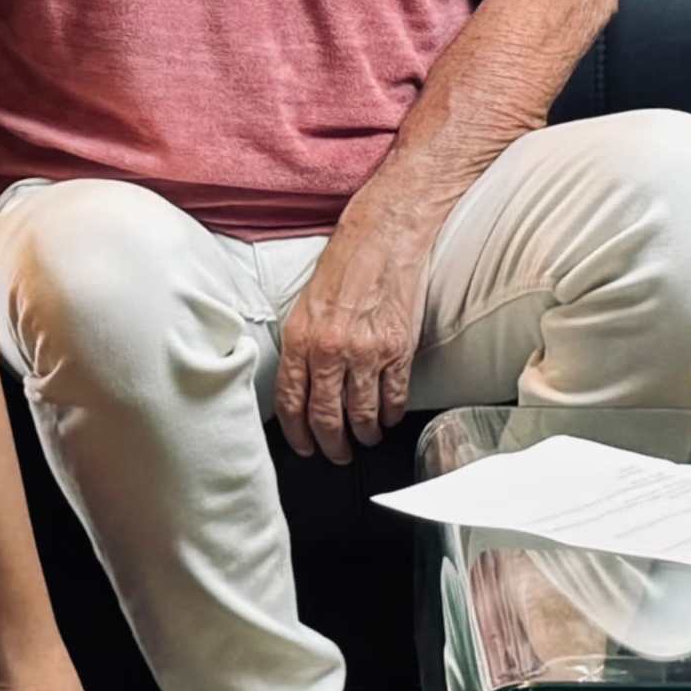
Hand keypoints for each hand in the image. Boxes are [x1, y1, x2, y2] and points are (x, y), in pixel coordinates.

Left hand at [272, 234, 426, 464]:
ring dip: (365, 435)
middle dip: (332, 445)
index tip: (305, 447)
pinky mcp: (399, 350)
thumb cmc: (344, 265)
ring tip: (366, 438)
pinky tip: (389, 417)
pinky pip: (394, 398)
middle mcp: (330, 350)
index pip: (292, 403)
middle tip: (338, 454)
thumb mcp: (305, 305)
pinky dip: (391, 415)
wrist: (383, 236)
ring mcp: (367, 352)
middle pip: (327, 418)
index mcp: (300, 339)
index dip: (298, 434)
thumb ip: (302, 347)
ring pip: (362, 415)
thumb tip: (302, 388)